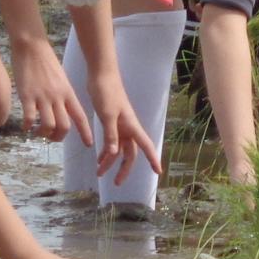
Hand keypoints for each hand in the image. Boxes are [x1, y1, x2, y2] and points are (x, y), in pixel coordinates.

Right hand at [9, 36, 92, 145]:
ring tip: (38, 132)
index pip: (80, 117)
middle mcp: (57, 97)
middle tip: (52, 137)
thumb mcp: (61, 79)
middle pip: (64, 126)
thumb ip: (63, 94)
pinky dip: (28, 126)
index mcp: (68, 93)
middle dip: (58, 137)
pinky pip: (29, 118)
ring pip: (48, 125)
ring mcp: (42, 97)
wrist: (32, 47)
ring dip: (44, 133)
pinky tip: (25, 126)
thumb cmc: (46, 62)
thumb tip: (63, 109)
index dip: (85, 132)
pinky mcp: (27, 96)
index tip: (89, 144)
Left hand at [86, 68, 159, 182]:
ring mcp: (120, 125)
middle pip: (130, 153)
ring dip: (111, 161)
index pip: (146, 146)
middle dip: (124, 169)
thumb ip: (111, 135)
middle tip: (116, 183)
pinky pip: (111, 141)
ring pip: (119, 149)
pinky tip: (99, 158)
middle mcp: (128, 128)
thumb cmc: (107, 92)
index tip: (159, 172)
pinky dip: (106, 151)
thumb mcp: (107, 115)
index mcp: (131, 126)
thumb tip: (115, 154)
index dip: (153, 159)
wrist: (101, 74)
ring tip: (99, 172)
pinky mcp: (111, 122)